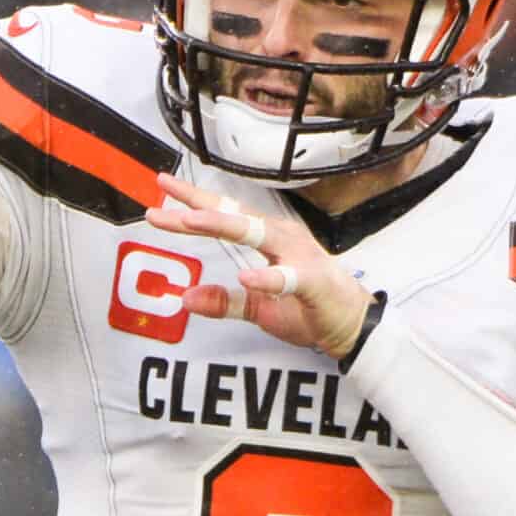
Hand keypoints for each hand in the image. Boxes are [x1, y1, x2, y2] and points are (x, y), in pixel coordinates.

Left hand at [144, 172, 373, 359]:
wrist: (355, 327)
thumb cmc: (309, 309)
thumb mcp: (258, 308)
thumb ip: (224, 302)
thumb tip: (186, 298)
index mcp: (269, 238)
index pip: (225, 214)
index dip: (192, 202)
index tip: (160, 189)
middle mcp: (282, 238)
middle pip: (234, 216)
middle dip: (197, 206)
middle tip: (163, 200)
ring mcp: (300, 257)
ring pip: (258, 234)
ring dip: (224, 225)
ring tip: (192, 220)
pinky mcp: (315, 282)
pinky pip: (289, 279)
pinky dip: (268, 278)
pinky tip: (246, 277)